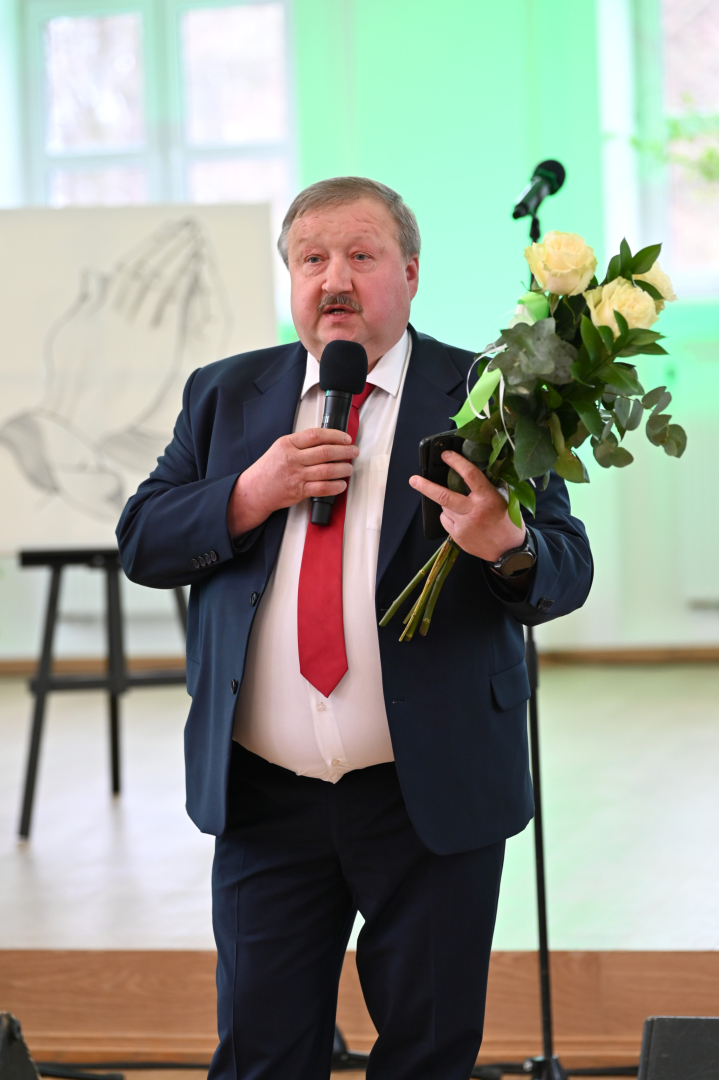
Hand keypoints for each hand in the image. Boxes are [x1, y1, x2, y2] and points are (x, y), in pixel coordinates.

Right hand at [227, 427, 359, 535]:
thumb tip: (327, 440)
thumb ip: (300, 443)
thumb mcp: (280, 448)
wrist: (255, 490)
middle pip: (325, 452)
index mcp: (288, 444)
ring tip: (349, 468)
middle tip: (353, 452)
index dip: (335, 435)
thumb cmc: (269, 469)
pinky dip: (335, 486)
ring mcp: (296, 475)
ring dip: (343, 469)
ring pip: (327, 470)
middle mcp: (293, 458)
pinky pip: (322, 488)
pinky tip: (341, 484)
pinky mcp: (299, 491)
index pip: (316, 435)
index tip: (346, 438)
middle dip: (344, 451)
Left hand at [409, 450, 525, 560]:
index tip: (446, 455)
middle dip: (426, 487)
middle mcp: (474, 511)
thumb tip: (469, 472)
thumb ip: (487, 487)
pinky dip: (448, 516)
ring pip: (444, 508)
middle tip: (413, 479)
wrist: (509, 551)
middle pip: (444, 496)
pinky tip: (460, 519)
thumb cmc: (507, 522)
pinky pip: (445, 520)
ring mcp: (464, 525)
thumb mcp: (503, 500)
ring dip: (446, 503)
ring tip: (460, 507)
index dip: (456, 462)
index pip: (470, 475)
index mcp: (488, 498)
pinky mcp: (458, 536)